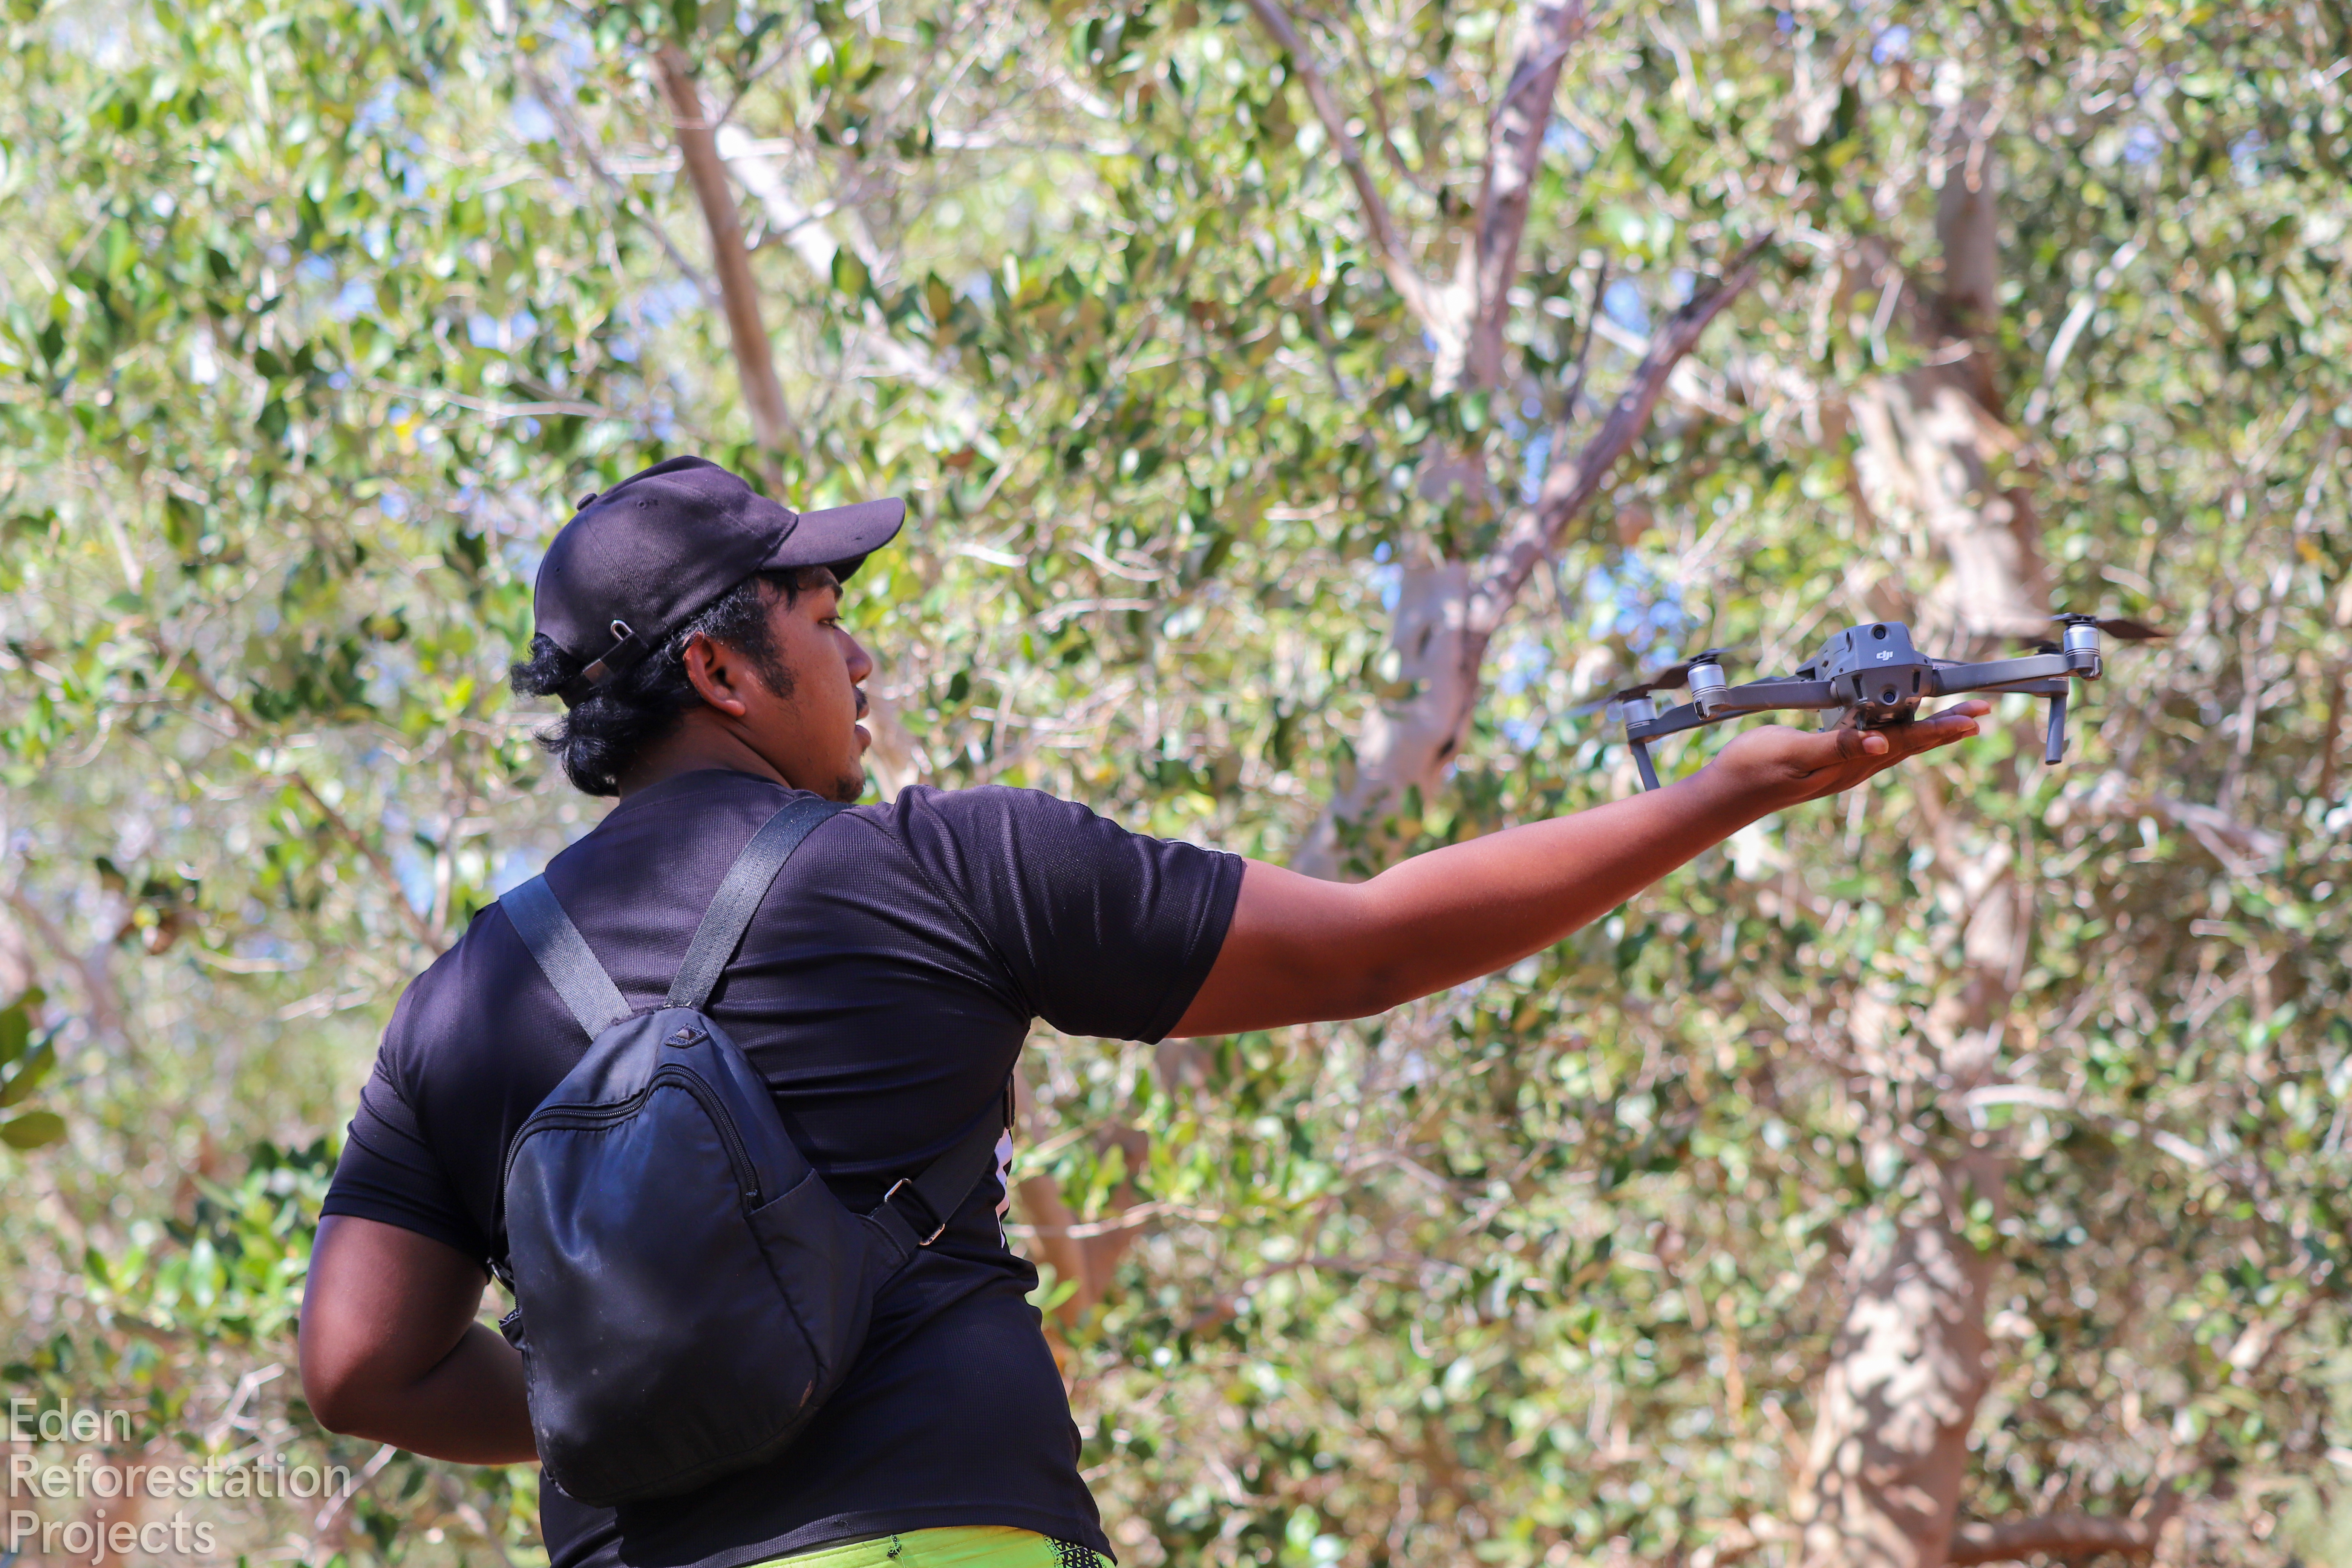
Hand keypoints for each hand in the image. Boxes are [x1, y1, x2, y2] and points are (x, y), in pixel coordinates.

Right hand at [1696, 700, 1990, 813]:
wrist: (1727, 794)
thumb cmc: (1754, 770)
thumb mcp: (1794, 753)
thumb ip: (1836, 747)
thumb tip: (1881, 743)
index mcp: (1850, 763)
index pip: (1906, 742)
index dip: (1941, 728)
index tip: (1972, 717)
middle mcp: (1853, 767)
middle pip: (1911, 744)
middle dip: (1946, 728)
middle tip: (1979, 713)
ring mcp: (1842, 766)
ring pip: (1897, 744)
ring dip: (1928, 730)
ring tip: (1955, 720)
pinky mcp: (1829, 760)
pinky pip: (1874, 743)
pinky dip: (1898, 730)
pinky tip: (1899, 724)